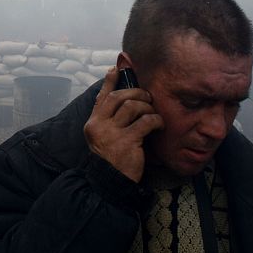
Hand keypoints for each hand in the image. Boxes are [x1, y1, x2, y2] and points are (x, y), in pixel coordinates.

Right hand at [83, 67, 163, 182]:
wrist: (110, 183)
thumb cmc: (111, 159)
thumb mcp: (103, 138)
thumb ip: (109, 120)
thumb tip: (124, 101)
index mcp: (93, 123)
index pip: (101, 97)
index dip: (110, 81)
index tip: (117, 69)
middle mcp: (99, 125)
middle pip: (118, 97)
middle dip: (136, 92)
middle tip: (147, 97)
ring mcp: (112, 133)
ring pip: (132, 106)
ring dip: (147, 107)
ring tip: (153, 113)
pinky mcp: (127, 142)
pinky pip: (145, 121)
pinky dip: (155, 120)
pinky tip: (159, 125)